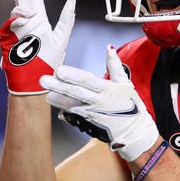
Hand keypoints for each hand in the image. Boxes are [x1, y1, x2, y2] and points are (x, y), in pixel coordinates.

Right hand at [0, 0, 75, 94]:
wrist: (35, 83)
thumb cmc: (47, 64)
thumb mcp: (61, 40)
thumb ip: (66, 20)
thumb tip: (71, 1)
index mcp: (38, 22)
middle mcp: (28, 24)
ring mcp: (20, 32)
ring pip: (20, 8)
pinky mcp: (13, 42)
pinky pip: (15, 26)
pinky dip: (23, 18)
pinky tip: (34, 8)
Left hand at [41, 45, 159, 161]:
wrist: (135, 132)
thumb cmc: (131, 105)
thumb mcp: (125, 83)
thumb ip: (115, 65)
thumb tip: (108, 48)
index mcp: (107, 90)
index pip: (88, 81)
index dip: (73, 75)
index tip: (60, 70)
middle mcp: (98, 102)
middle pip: (76, 92)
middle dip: (59, 86)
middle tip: (44, 80)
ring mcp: (92, 114)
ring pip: (72, 106)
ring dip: (59, 100)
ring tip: (47, 95)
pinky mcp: (89, 123)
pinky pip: (74, 116)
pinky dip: (65, 112)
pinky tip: (56, 107)